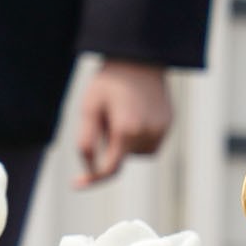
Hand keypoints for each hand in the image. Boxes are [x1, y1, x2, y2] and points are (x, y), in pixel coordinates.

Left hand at [71, 60, 173, 185]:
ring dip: (125, 142)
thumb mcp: (89, 109)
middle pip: (122, 158)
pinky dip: (137, 136)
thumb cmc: (108, 84)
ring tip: (121, 112)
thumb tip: (88, 169)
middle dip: (110, 146)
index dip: (92, 178)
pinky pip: (149, 142)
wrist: (138, 60)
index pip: (111, 168)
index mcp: (127, 130)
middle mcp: (149, 133)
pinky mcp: (169, 124)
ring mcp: (163, 129)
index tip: (76, 184)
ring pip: (136, 152)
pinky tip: (134, 112)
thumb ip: (86, 141)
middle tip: (105, 118)